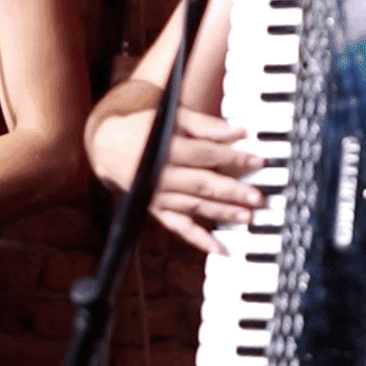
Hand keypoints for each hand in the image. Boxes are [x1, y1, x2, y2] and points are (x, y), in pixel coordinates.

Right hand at [87, 100, 265, 254]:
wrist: (107, 145)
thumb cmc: (145, 127)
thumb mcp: (171, 117)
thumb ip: (204, 125)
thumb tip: (238, 131)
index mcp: (165, 148)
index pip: (206, 154)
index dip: (233, 157)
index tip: (258, 161)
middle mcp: (160, 175)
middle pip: (201, 184)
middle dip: (232, 191)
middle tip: (258, 197)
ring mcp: (157, 196)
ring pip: (194, 206)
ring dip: (221, 213)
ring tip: (246, 217)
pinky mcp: (155, 210)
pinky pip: (178, 227)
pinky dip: (198, 239)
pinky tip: (219, 248)